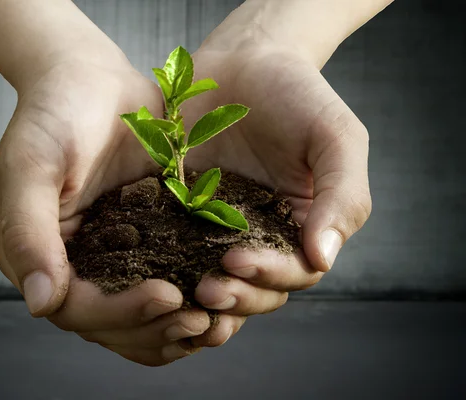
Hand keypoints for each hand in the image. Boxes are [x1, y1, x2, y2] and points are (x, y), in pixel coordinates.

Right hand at [0, 54, 214, 365]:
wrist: (92, 80)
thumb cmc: (55, 113)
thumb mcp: (32, 164)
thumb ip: (28, 231)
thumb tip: (40, 303)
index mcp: (38, 255)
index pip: (76, 310)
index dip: (120, 313)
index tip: (167, 295)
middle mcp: (73, 267)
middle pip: (111, 326)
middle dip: (154, 329)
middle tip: (200, 320)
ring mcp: (109, 258)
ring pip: (138, 320)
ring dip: (173, 330)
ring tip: (214, 323)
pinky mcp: (143, 244)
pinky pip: (162, 287)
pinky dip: (187, 304)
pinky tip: (218, 304)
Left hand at [183, 41, 371, 339]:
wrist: (243, 59)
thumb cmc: (297, 95)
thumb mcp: (335, 138)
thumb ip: (342, 196)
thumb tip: (322, 258)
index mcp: (303, 226)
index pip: (296, 271)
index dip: (271, 276)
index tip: (238, 260)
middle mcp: (263, 235)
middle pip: (256, 288)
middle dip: (236, 295)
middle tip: (207, 289)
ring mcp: (219, 227)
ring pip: (218, 279)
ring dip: (204, 294)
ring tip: (184, 291)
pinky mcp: (182, 213)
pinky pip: (176, 249)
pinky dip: (169, 270)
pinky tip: (152, 275)